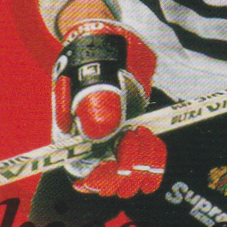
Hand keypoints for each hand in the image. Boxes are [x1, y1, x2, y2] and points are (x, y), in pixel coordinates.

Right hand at [53, 18, 165, 194]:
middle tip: (133, 133)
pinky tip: (154, 141)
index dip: (100, 176)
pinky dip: (155, 161)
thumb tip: (99, 130)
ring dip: (144, 163)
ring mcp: (113, 146)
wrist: (109, 41)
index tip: (114, 158)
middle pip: (109, 185)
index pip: (82, 176)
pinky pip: (146, 169)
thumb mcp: (94, 67)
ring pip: (130, 181)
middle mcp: (91, 147)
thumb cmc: (93, 53)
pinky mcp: (133, 142)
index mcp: (72, 135)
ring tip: (142, 133)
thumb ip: (97, 96)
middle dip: (128, 166)